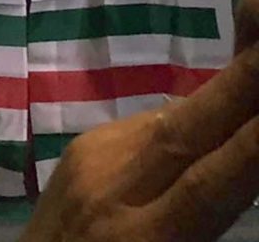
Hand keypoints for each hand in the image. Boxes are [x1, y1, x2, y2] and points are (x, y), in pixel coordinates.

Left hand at [20, 0, 258, 241]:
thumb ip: (199, 217)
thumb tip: (239, 171)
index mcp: (140, 237)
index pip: (207, 182)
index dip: (249, 145)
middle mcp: (109, 191)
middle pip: (181, 134)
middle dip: (238, 89)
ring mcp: (84, 164)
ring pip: (163, 124)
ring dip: (217, 96)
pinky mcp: (75, 153)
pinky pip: (140, 130)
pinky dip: (183, 121)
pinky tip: (215, 112)